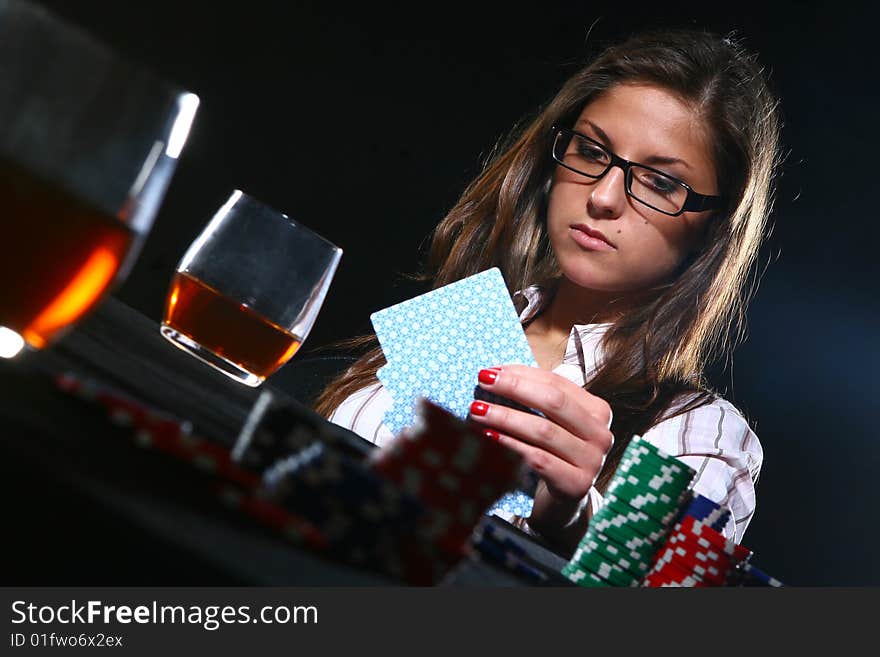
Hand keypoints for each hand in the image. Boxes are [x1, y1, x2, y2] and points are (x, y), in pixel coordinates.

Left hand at [468, 365, 613, 535]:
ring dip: (506, 417)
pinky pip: (538, 459)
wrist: (565, 500)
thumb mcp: (551, 423)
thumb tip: (494, 373)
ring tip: (477, 411)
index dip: (522, 374)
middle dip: (514, 388)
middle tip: (482, 381)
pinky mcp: (577, 484)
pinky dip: (510, 446)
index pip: (556, 383)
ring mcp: (592, 461)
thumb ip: (534, 399)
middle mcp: (600, 434)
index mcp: (597, 411)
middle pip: (553, 402)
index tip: (490, 371)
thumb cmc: (554, 454)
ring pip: (543, 430)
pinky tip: (489, 437)